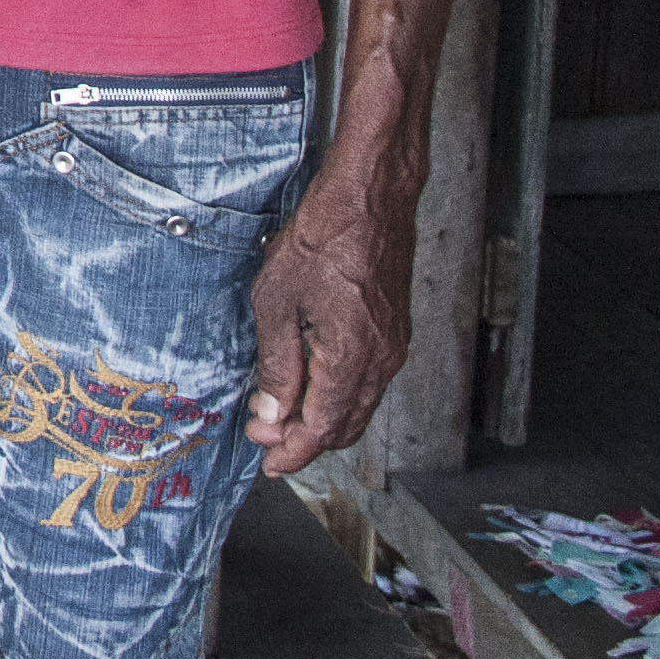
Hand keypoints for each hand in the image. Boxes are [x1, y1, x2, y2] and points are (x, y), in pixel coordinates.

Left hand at [242, 182, 417, 471]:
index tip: (268, 462)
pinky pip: (368, 382)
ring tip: (282, 415)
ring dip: (322, 419)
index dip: (293, 452)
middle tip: (266, 438)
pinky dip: (340, 395)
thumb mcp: (278, 300)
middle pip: (346, 425)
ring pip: (360, 406)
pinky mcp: (393, 330)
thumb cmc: (325, 235)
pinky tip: (312, 383)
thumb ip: (277, 363)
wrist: (371, 196)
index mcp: (353, 358)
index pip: (323, 428)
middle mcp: (381, 360)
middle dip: (305, 440)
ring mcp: (392, 346)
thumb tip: (272, 413)